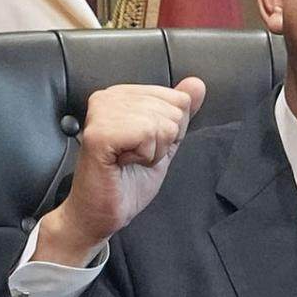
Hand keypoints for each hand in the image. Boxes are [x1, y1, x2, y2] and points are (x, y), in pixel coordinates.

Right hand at [35, 77, 205, 263]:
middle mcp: (108, 96)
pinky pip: (147, 134)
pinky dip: (145, 156)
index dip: (170, 131)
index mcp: (122, 94)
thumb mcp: (164, 143)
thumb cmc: (127, 180)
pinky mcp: (99, 133)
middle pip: (173, 110)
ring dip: (153, 152)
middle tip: (135, 157)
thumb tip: (197, 84)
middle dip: (163, 142)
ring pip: (161, 123)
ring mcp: (101, 112)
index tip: (144, 146)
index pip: (178, 99)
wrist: (101, 213)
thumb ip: (180, 113)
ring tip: (129, 161)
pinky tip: (124, 163)